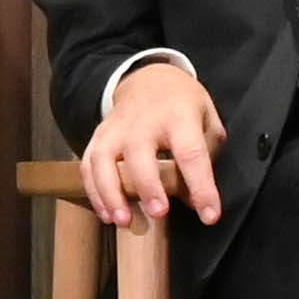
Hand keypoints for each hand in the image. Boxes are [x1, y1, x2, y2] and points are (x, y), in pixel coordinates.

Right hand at [81, 59, 225, 229]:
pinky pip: (88, 165)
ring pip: (104, 159)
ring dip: (111, 193)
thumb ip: (205, 159)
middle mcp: (144, 121)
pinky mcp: (99, 137)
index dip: (202, 186)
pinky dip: (93, 191)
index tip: (210, 215)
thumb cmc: (183, 105)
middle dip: (147, 185)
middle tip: (159, 214)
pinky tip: (107, 214)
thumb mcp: (207, 122)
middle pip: (139, 152)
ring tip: (122, 221)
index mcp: (179, 115)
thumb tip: (196, 201)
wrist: (149, 77)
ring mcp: (117, 128)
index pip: (192, 153)